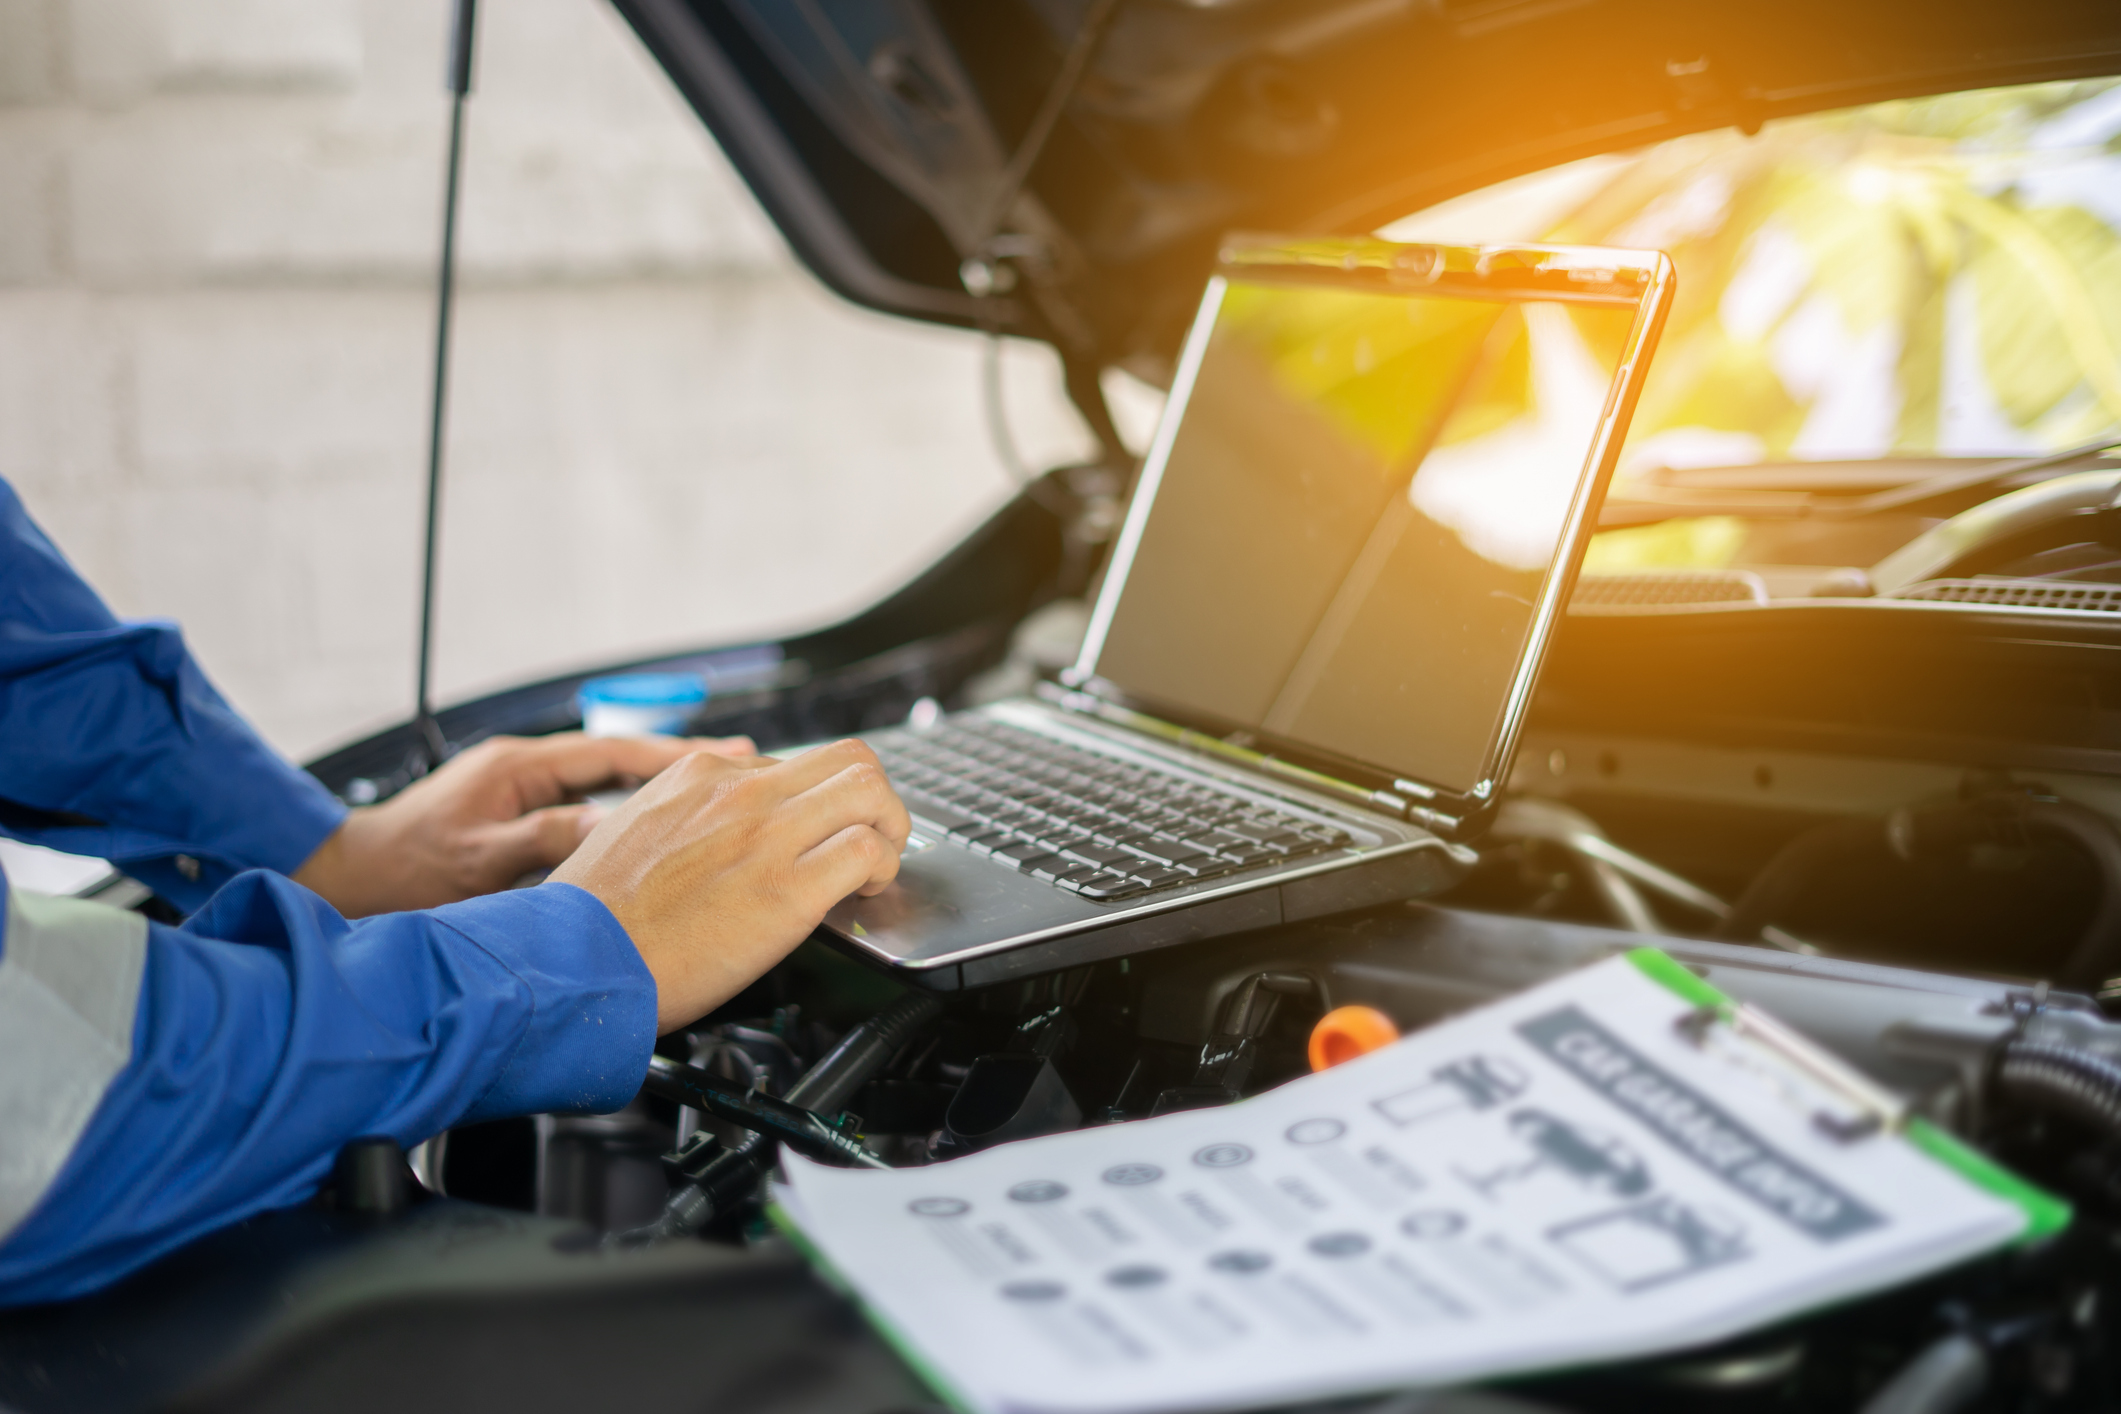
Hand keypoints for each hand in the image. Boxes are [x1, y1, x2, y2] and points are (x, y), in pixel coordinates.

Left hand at [293, 732, 755, 916]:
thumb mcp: (480, 859)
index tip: (731, 754)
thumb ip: (546, 838)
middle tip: (747, 768)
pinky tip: (656, 835)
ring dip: (658, 794)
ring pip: (606, 788)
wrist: (348, 887)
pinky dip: (626, 818)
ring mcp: (522, 795)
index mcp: (519, 768)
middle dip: (683, 766)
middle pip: (620, 762)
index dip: (676, 754)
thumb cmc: (399, 873)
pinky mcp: (517, 822)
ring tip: (718, 799)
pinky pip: (587, 812)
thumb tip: (612, 827)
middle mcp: (524, 772)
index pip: (614, 752)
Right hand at [550, 739, 909, 1032]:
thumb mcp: (628, 830)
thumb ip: (680, 817)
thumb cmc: (592, 915)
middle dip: (873, 799)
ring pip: (869, 789)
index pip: (791, 763)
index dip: (815, 802)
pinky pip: (868, 852)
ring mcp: (766, 836)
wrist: (574, 960)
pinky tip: (860, 895)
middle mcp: (739, 792)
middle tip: (870, 838)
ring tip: (875, 865)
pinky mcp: (787, 890)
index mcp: (699, 775)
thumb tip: (711, 832)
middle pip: (848, 759)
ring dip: (889, 828)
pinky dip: (881, 870)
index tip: (815, 833)